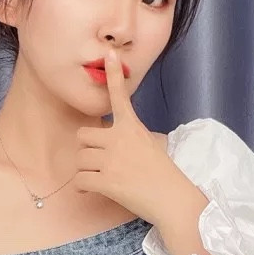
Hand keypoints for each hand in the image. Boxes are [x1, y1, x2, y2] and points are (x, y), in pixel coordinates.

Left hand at [73, 49, 178, 224]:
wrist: (174, 200)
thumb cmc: (166, 175)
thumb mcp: (153, 145)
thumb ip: (133, 137)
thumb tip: (119, 141)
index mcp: (132, 128)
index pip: (120, 97)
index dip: (113, 75)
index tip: (109, 55)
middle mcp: (119, 140)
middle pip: (82, 135)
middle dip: (87, 148)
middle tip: (100, 160)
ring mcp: (111, 161)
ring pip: (79, 160)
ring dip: (86, 170)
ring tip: (102, 177)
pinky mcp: (106, 182)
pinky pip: (80, 181)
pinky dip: (82, 188)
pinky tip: (90, 190)